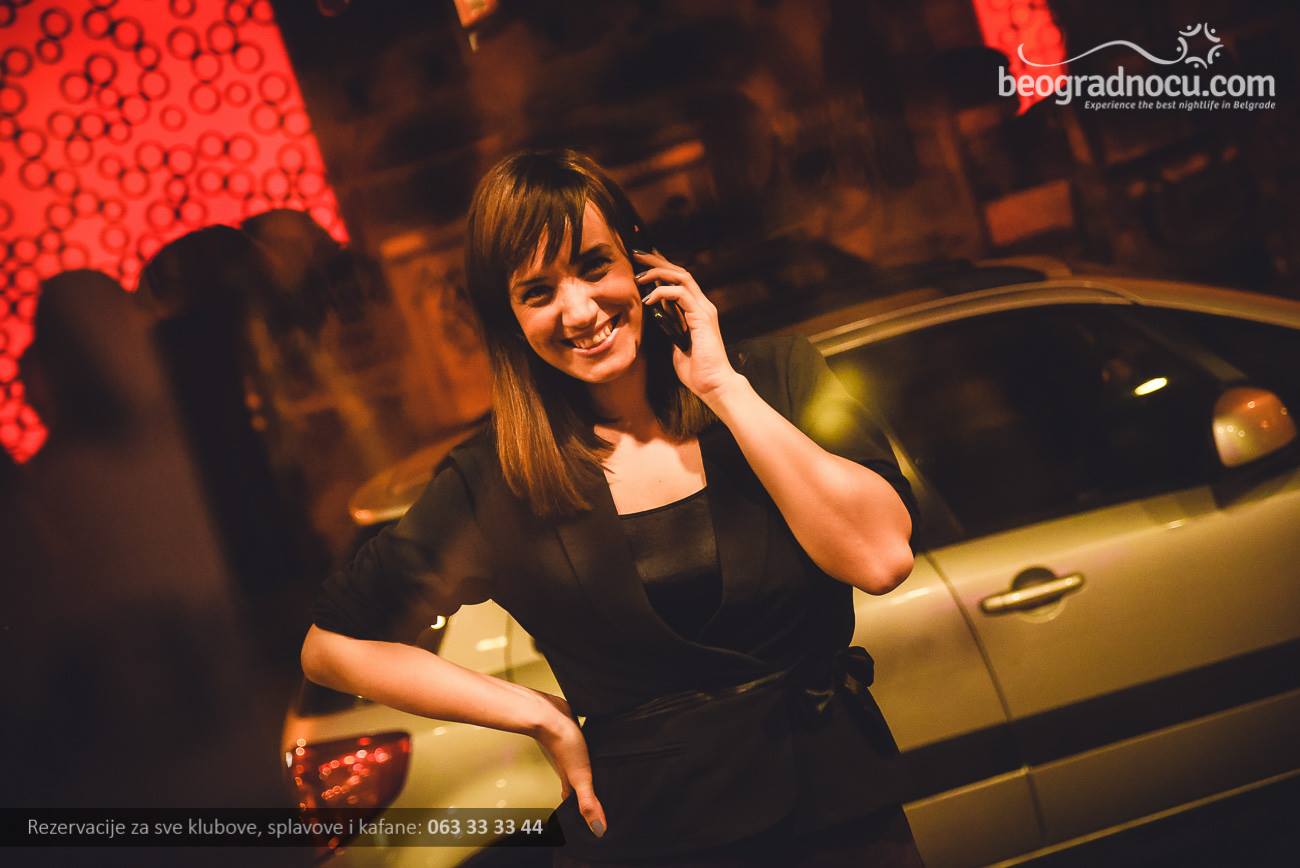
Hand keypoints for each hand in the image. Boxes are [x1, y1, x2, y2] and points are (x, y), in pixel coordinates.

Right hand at [531, 692, 607, 838]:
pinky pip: (582, 747)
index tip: (588, 820)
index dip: (581, 811)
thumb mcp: (581, 777)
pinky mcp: (574, 735)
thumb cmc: (563, 744)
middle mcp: (568, 767)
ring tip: (598, 775)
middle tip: (596, 800)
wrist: (549, 715)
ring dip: (587, 770)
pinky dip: (589, 750)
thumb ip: (588, 802)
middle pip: (576, 783)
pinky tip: (596, 746)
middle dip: (584, 792)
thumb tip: (598, 830)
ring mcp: (570, 750)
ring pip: (579, 765)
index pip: (574, 800)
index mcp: (570, 780)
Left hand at [633, 251, 743, 403]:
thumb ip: (671, 328)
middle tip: (637, 254)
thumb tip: (657, 317)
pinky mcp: (702, 317)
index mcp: (697, 310)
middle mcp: (703, 305)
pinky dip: (663, 292)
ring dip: (658, 273)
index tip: (642, 261)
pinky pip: (681, 295)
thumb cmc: (697, 370)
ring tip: (639, 276)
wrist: (714, 385)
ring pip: (681, 277)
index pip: (679, 280)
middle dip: (657, 261)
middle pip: (679, 272)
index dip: (661, 267)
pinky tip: (649, 299)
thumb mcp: (677, 344)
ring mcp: (704, 309)